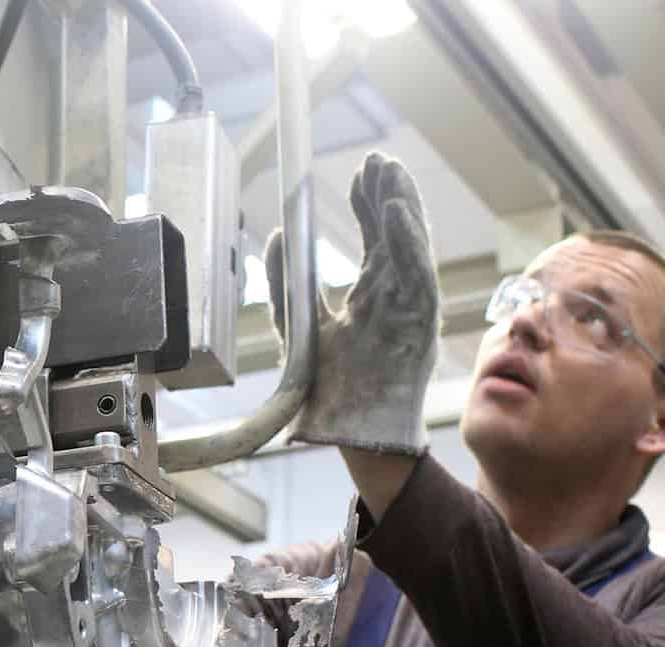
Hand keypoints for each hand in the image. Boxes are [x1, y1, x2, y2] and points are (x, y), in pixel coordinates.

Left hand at [266, 152, 439, 454]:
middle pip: (396, 234)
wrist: (345, 433)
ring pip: (411, 246)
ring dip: (402, 206)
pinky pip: (418, 275)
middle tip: (376, 159)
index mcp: (372, 296)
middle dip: (387, 194)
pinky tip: (396, 212)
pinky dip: (408, 242)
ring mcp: (410, 309)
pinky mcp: (419, 325)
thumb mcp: (298, 325)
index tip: (358, 173)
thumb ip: (287, 282)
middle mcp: (395, 298)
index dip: (368, 204)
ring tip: (390, 172)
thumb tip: (279, 233)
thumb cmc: (328, 390)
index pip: (376, 238)